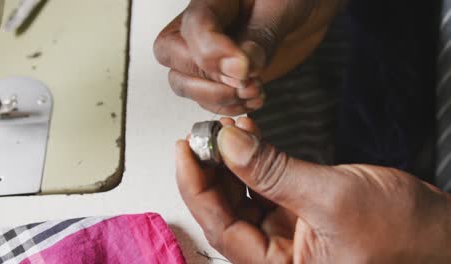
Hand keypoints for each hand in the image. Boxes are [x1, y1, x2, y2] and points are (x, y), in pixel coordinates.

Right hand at [155, 0, 341, 115]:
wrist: (305, 10)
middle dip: (207, 78)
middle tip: (243, 84)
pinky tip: (251, 100)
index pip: (194, 26)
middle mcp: (202, 26)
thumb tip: (240, 68)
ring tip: (251, 93)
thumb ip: (261, 36)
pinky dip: (226, 105)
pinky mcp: (219, 74)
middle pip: (172, 55)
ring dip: (215, 97)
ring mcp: (207, 52)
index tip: (242, 69)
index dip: (212, 53)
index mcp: (214, 0)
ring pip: (182, 81)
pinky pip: (205, 96)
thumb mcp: (281, 8)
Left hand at [176, 117, 450, 262]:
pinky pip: (266, 187)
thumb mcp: (332, 198)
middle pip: (226, 213)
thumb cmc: (405, 235)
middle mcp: (278, 258)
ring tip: (226, 129)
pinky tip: (249, 137)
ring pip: (243, 198)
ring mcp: (288, 236)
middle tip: (203, 135)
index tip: (185, 150)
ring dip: (233, 161)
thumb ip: (274, 171)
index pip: (220, 229)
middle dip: (212, 171)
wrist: (443, 234)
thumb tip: (230, 143)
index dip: (197, 187)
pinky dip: (256, 161)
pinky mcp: (299, 215)